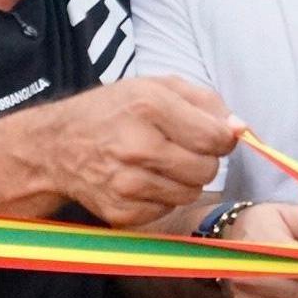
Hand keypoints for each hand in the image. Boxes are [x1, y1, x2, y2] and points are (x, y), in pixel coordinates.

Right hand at [19, 75, 239, 226]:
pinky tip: (141, 180)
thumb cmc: (112, 112)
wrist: (56, 147)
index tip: (213, 135)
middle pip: (207, 169)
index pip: (215, 137)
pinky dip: (162, 197)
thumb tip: (241, 129)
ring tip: (159, 163)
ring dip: (183, 180)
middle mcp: (137, 146)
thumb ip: (205, 101)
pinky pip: (167, 210)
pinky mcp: (121, 211)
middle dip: (203, 160)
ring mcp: (127, 183)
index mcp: (149, 106)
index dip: (223, 138)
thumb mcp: (155, 87)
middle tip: (181, 148)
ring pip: (190, 193)